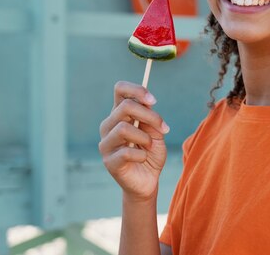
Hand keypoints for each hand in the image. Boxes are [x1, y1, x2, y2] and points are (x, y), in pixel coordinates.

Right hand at [99, 81, 169, 200]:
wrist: (148, 181)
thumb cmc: (150, 154)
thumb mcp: (156, 133)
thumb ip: (151, 119)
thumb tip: (147, 104)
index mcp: (119, 114)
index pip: (120, 90)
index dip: (136, 90)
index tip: (153, 101)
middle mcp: (109, 126)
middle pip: (124, 107)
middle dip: (149, 116)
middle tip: (163, 128)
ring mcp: (106, 143)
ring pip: (123, 128)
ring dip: (144, 137)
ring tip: (149, 146)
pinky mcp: (108, 161)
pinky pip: (126, 152)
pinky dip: (141, 155)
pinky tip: (143, 159)